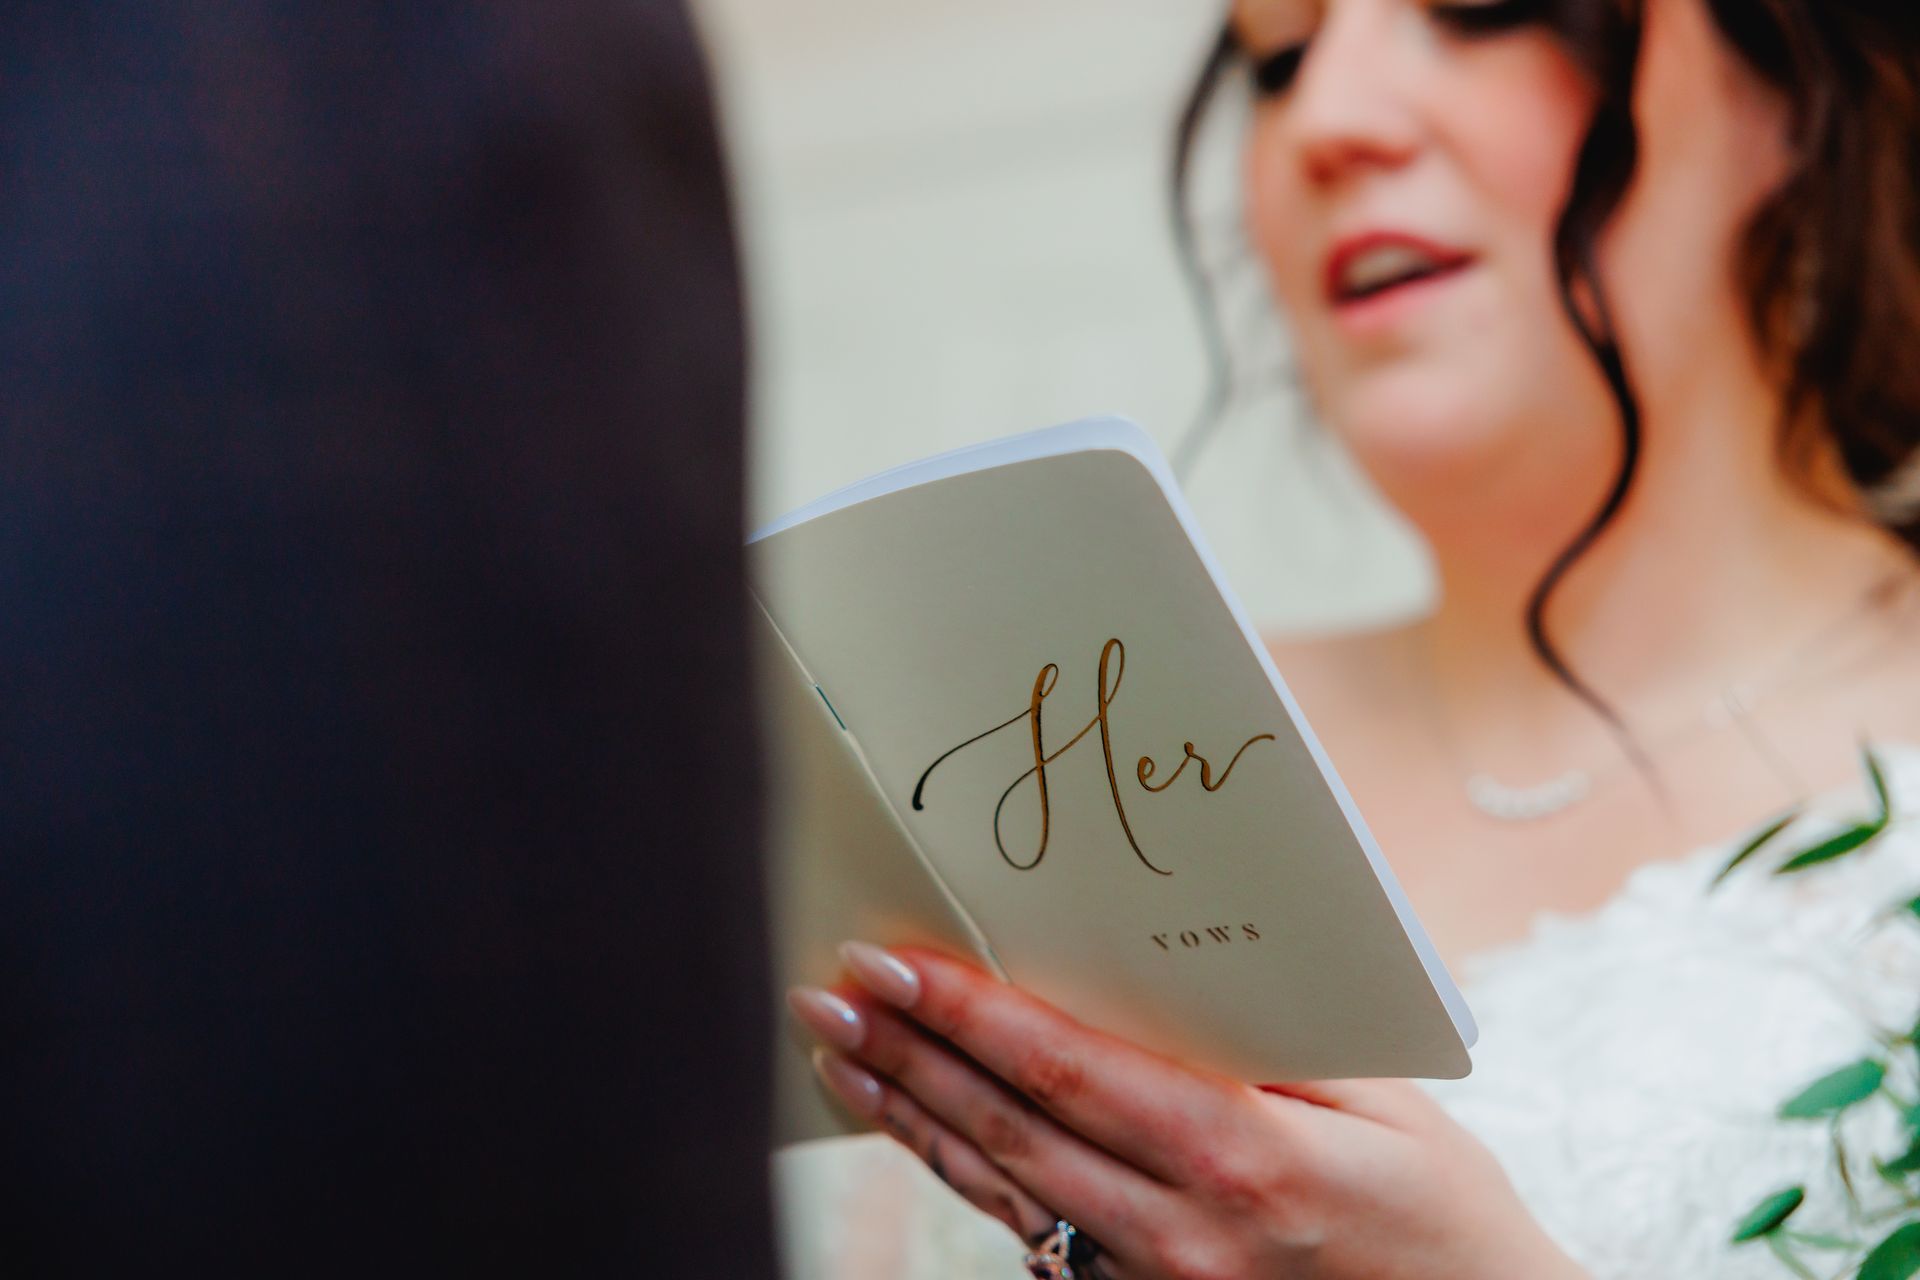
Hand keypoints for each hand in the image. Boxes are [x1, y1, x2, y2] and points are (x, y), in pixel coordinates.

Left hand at [788, 943, 1583, 1279]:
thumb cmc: (1441, 1211)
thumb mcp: (1384, 1104)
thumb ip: (1266, 1045)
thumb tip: (1152, 969)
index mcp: (1242, 1158)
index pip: (1070, 1071)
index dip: (970, 1014)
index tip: (895, 962)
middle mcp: (1181, 1231)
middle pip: (1009, 1129)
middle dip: (908, 1055)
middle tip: (829, 992)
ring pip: (1001, 1186)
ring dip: (908, 1115)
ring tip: (838, 1051)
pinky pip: (1031, 1228)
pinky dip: (959, 1170)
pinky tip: (913, 1122)